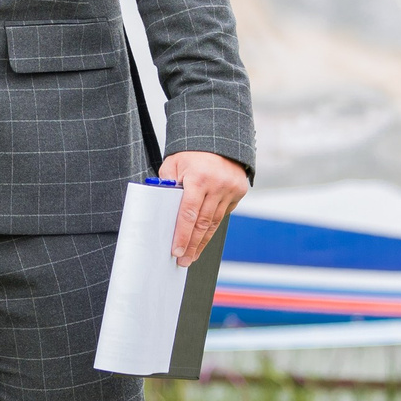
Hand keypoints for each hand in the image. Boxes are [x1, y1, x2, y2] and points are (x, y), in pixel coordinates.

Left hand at [159, 150, 248, 266]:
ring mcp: (231, 189)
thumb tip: (161, 211)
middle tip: (183, 260)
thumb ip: (167, 186)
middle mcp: (218, 185)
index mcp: (199, 178)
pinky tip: (203, 238)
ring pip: (215, 222)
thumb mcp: (173, 165)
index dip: (182, 235)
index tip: (176, 251)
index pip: (188, 213)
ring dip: (202, 241)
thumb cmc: (191, 153)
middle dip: (192, 245)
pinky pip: (224, 214)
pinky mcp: (239, 192)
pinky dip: (213, 226)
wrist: (219, 139)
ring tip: (192, 255)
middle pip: (203, 223)